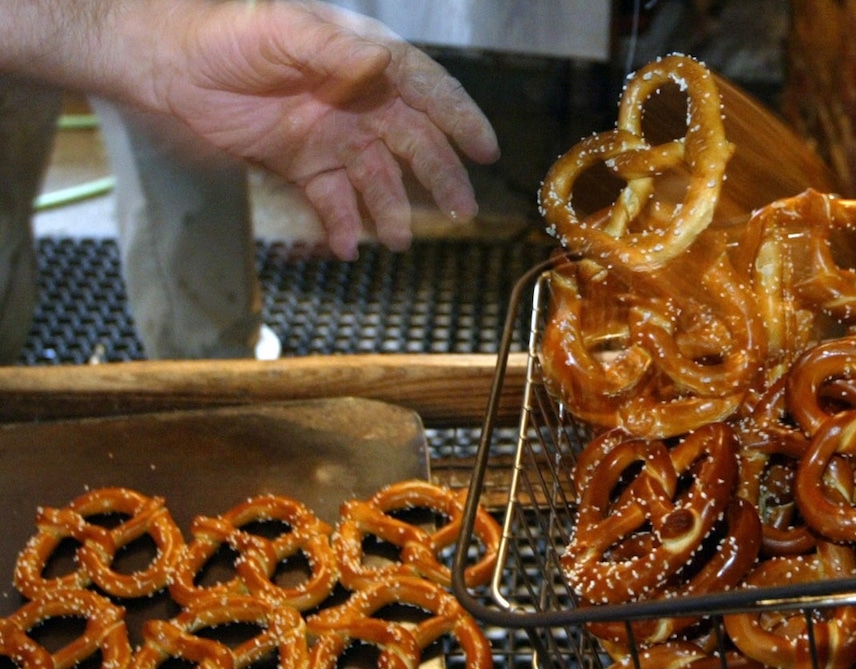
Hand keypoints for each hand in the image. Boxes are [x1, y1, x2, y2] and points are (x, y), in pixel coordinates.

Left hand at [146, 1, 499, 258]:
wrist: (166, 64)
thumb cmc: (223, 33)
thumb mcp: (283, 31)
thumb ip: (336, 51)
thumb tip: (384, 64)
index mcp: (360, 61)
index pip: (424, 90)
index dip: (458, 118)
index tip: (485, 149)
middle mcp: (356, 100)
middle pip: (412, 142)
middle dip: (440, 176)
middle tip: (461, 209)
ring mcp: (331, 135)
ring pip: (378, 179)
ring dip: (393, 211)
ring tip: (400, 241)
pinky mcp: (302, 163)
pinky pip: (335, 200)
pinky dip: (346, 224)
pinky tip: (349, 245)